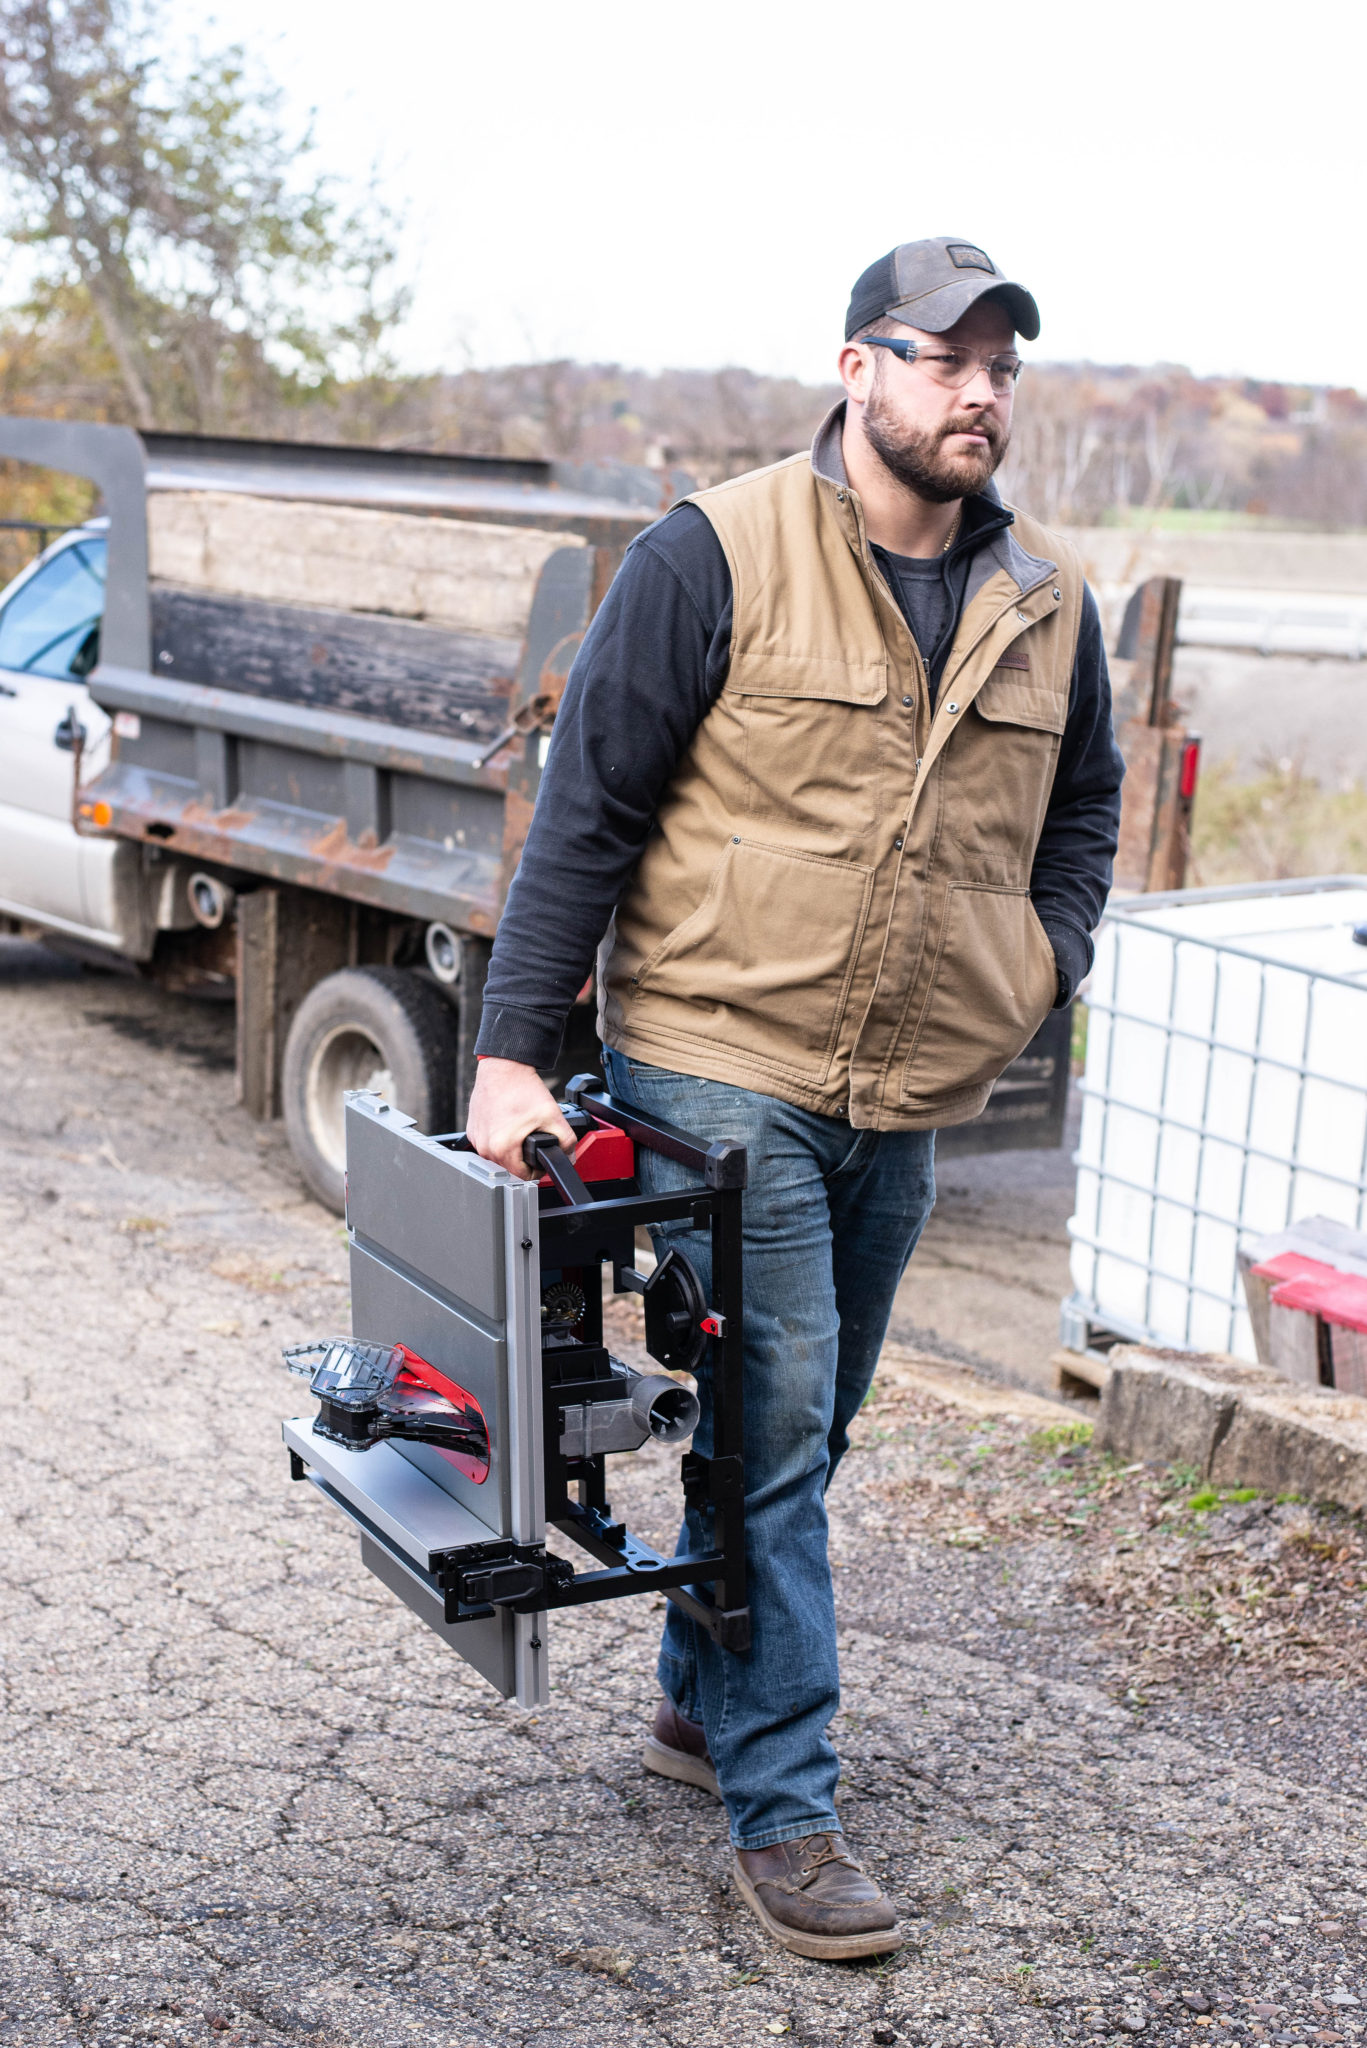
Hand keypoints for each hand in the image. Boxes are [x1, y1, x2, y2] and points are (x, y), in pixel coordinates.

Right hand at [465, 1058, 577, 1179]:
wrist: (503, 1067)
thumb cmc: (520, 1088)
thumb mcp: (552, 1116)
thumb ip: (566, 1141)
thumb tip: (569, 1157)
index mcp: (502, 1148)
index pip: (524, 1176)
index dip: (538, 1169)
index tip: (541, 1158)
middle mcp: (485, 1146)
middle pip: (510, 1167)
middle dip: (525, 1157)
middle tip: (533, 1137)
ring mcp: (476, 1138)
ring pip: (499, 1156)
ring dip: (512, 1148)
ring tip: (521, 1129)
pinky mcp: (472, 1130)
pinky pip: (489, 1143)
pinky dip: (499, 1137)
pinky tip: (507, 1123)